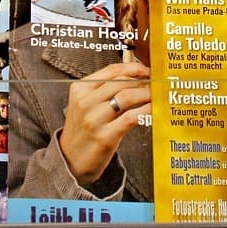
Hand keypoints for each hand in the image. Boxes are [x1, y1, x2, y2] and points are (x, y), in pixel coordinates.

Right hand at [58, 62, 150, 187]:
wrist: (71, 160)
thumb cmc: (83, 130)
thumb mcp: (85, 104)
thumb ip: (104, 89)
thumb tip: (135, 76)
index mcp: (80, 89)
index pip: (112, 70)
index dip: (133, 67)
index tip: (146, 70)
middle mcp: (85, 101)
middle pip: (122, 82)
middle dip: (143, 81)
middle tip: (155, 85)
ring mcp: (94, 119)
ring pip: (127, 97)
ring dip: (146, 94)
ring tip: (155, 96)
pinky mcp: (105, 136)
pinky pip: (131, 117)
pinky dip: (146, 111)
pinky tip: (153, 110)